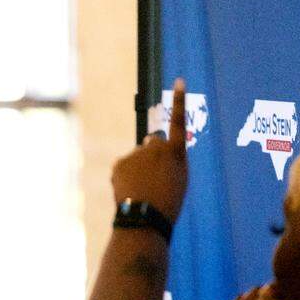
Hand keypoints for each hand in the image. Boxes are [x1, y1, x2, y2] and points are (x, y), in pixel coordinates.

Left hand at [111, 78, 187, 221]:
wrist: (145, 218)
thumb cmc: (168, 202)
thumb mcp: (179, 178)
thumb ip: (169, 158)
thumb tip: (150, 143)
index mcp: (176, 152)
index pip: (178, 121)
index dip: (179, 101)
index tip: (179, 81)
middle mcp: (156, 147)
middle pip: (152, 143)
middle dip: (151, 154)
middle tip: (154, 178)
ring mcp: (136, 154)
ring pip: (137, 157)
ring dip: (138, 168)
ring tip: (143, 189)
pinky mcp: (120, 162)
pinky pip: (124, 166)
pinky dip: (126, 175)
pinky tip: (130, 190)